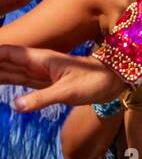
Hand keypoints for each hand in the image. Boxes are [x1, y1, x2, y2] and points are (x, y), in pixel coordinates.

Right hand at [0, 46, 124, 110]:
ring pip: (13, 69)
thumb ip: (41, 98)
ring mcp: (43, 72)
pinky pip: (21, 78)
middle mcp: (40, 63)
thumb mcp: (67, 93)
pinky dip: (8, 78)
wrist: (114, 81)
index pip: (11, 54)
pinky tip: (2, 79)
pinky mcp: (47, 81)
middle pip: (8, 61)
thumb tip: (14, 105)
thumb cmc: (94, 82)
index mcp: (43, 60)